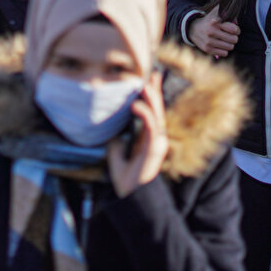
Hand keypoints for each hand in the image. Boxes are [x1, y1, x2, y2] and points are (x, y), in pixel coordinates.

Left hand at [106, 73, 168, 197]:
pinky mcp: (155, 149)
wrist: (130, 196)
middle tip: (151, 73)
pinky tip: (135, 104)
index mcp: (150, 138)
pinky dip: (145, 114)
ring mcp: (158, 143)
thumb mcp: (116, 154)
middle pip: (158, 109)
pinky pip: (152, 127)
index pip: (153, 112)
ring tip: (142, 84)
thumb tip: (112, 132)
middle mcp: (157, 138)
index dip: (153, 96)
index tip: (150, 78)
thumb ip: (116, 142)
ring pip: (157, 114)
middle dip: (155, 91)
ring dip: (151, 98)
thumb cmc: (125, 178)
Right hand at [189, 13, 239, 57]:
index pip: (234, 29)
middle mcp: (211, 32)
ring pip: (230, 47)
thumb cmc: (209, 21)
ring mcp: (209, 41)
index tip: (235, 30)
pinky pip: (224, 53)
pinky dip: (225, 50)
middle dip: (234, 38)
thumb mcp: (215, 13)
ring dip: (230, 45)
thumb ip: (226, 13)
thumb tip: (236, 21)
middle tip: (231, 37)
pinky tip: (221, 46)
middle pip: (234, 39)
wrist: (193, 29)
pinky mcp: (207, 49)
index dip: (237, 30)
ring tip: (226, 41)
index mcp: (215, 22)